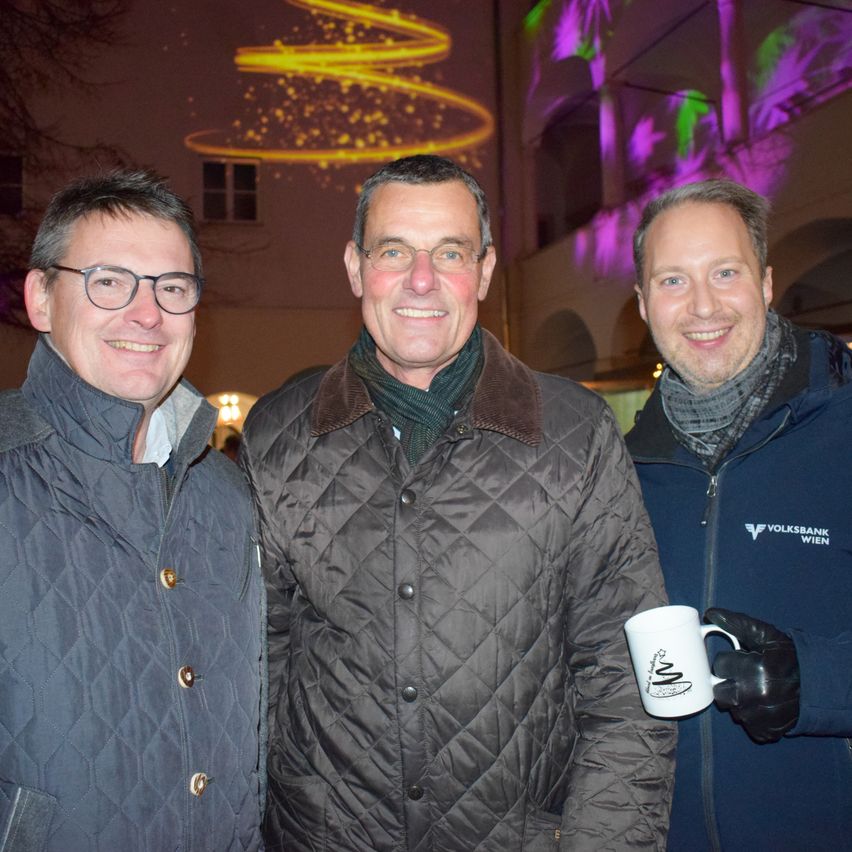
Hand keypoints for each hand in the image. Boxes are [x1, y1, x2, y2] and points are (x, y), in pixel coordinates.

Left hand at [704, 608, 799, 743]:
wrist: (817, 687)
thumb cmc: (790, 659)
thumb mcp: (766, 637)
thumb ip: (738, 624)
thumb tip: (710, 614)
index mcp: (756, 670)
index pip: (720, 665)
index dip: (728, 661)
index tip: (739, 661)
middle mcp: (755, 696)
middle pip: (719, 691)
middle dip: (727, 682)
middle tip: (742, 676)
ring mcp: (759, 717)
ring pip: (731, 708)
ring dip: (738, 699)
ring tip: (754, 690)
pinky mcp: (764, 732)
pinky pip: (745, 724)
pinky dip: (750, 715)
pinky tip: (762, 705)